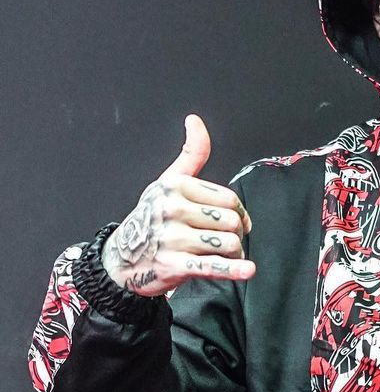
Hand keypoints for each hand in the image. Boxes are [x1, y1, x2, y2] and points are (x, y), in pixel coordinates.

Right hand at [102, 115, 254, 295]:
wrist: (121, 259)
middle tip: (225, 243)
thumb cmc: (150, 218)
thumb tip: (195, 120)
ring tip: (223, 257)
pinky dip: (233, 270)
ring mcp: (172, 238)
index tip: (238, 224)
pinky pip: (212, 266)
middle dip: (236, 235)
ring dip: (233, 255)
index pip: (229, 199)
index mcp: (175, 186)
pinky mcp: (173, 264)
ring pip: (229, 243)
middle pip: (231, 221)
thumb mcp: (167, 183)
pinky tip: (246, 270)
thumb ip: (191, 155)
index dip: (240, 213)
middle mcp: (172, 209)